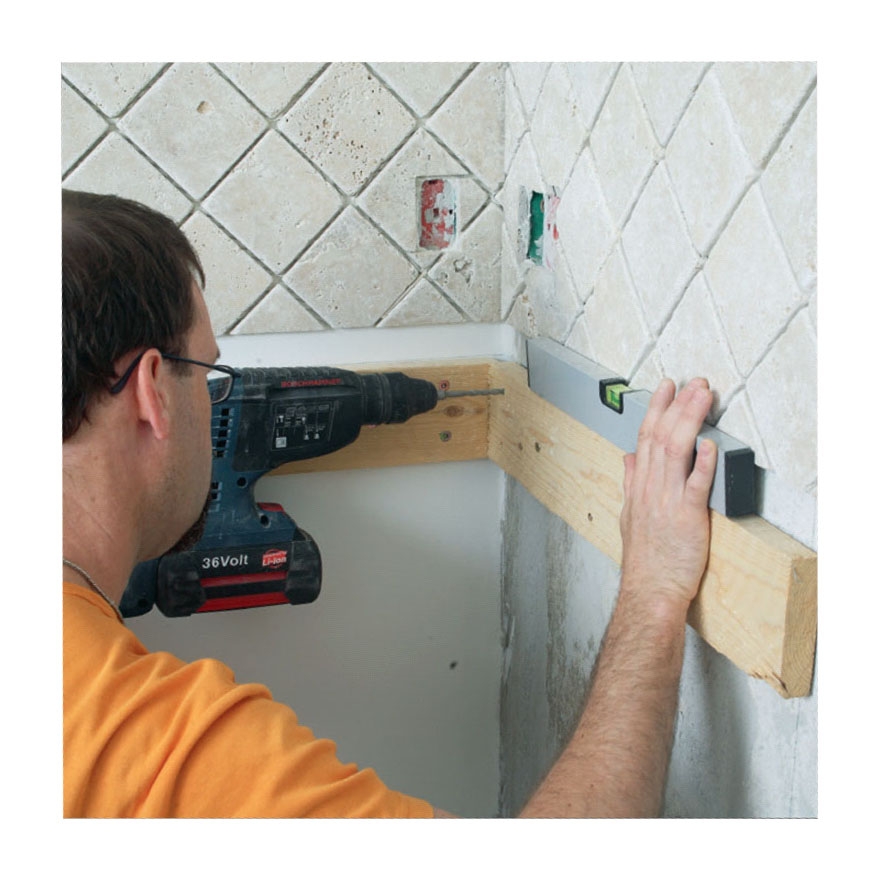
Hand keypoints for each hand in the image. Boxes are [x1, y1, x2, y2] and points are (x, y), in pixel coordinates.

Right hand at [620, 378, 717, 609]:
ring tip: (702, 399)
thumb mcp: (629, 515)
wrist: (650, 589)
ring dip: (690, 422)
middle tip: (692, 383)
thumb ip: (630, 483)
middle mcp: (651, 489)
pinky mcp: (687, 518)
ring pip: (676, 452)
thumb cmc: (645, 559)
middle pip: (661, 437)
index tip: (666, 388)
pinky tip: (710, 445)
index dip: (656, 410)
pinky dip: (702, 464)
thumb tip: (629, 459)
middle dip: (677, 406)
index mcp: (639, 487)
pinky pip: (695, 486)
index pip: (645, 438)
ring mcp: (667, 502)